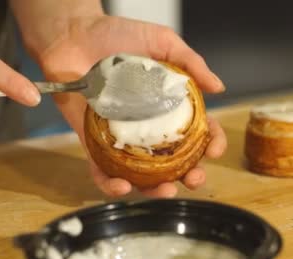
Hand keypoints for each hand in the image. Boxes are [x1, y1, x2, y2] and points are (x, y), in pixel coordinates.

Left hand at [36, 15, 226, 197]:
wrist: (74, 33)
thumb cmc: (117, 35)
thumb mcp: (162, 42)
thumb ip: (192, 63)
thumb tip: (219, 87)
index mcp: (169, 108)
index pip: (198, 133)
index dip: (211, 144)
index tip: (214, 149)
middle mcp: (149, 128)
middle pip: (176, 162)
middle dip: (191, 176)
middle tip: (195, 179)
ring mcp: (123, 138)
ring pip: (143, 175)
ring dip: (156, 189)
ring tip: (165, 191)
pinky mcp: (94, 143)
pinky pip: (102, 171)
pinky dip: (111, 184)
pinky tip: (122, 186)